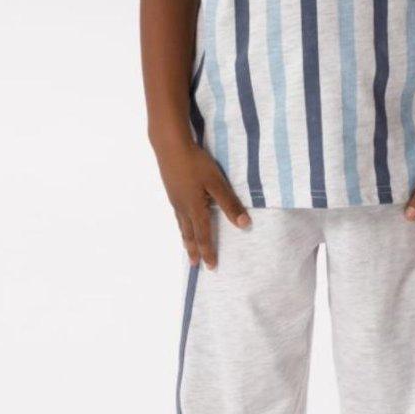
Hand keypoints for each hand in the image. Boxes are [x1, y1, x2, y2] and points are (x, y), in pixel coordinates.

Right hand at [155, 140, 250, 268]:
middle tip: (194, 265)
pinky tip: (182, 219)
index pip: (204, 235)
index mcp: (195, 208)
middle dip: (193, 250)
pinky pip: (177, 215)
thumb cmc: (196, 163)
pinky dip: (181, 225)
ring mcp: (175, 199)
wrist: (170, 147)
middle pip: (189, 234)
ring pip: (182, 225)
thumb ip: (230, 204)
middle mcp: (183, 208)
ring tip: (187, 247)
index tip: (211, 266)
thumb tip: (244, 224)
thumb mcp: (217, 183)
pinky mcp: (171, 190)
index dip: (208, 251)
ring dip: (186, 239)